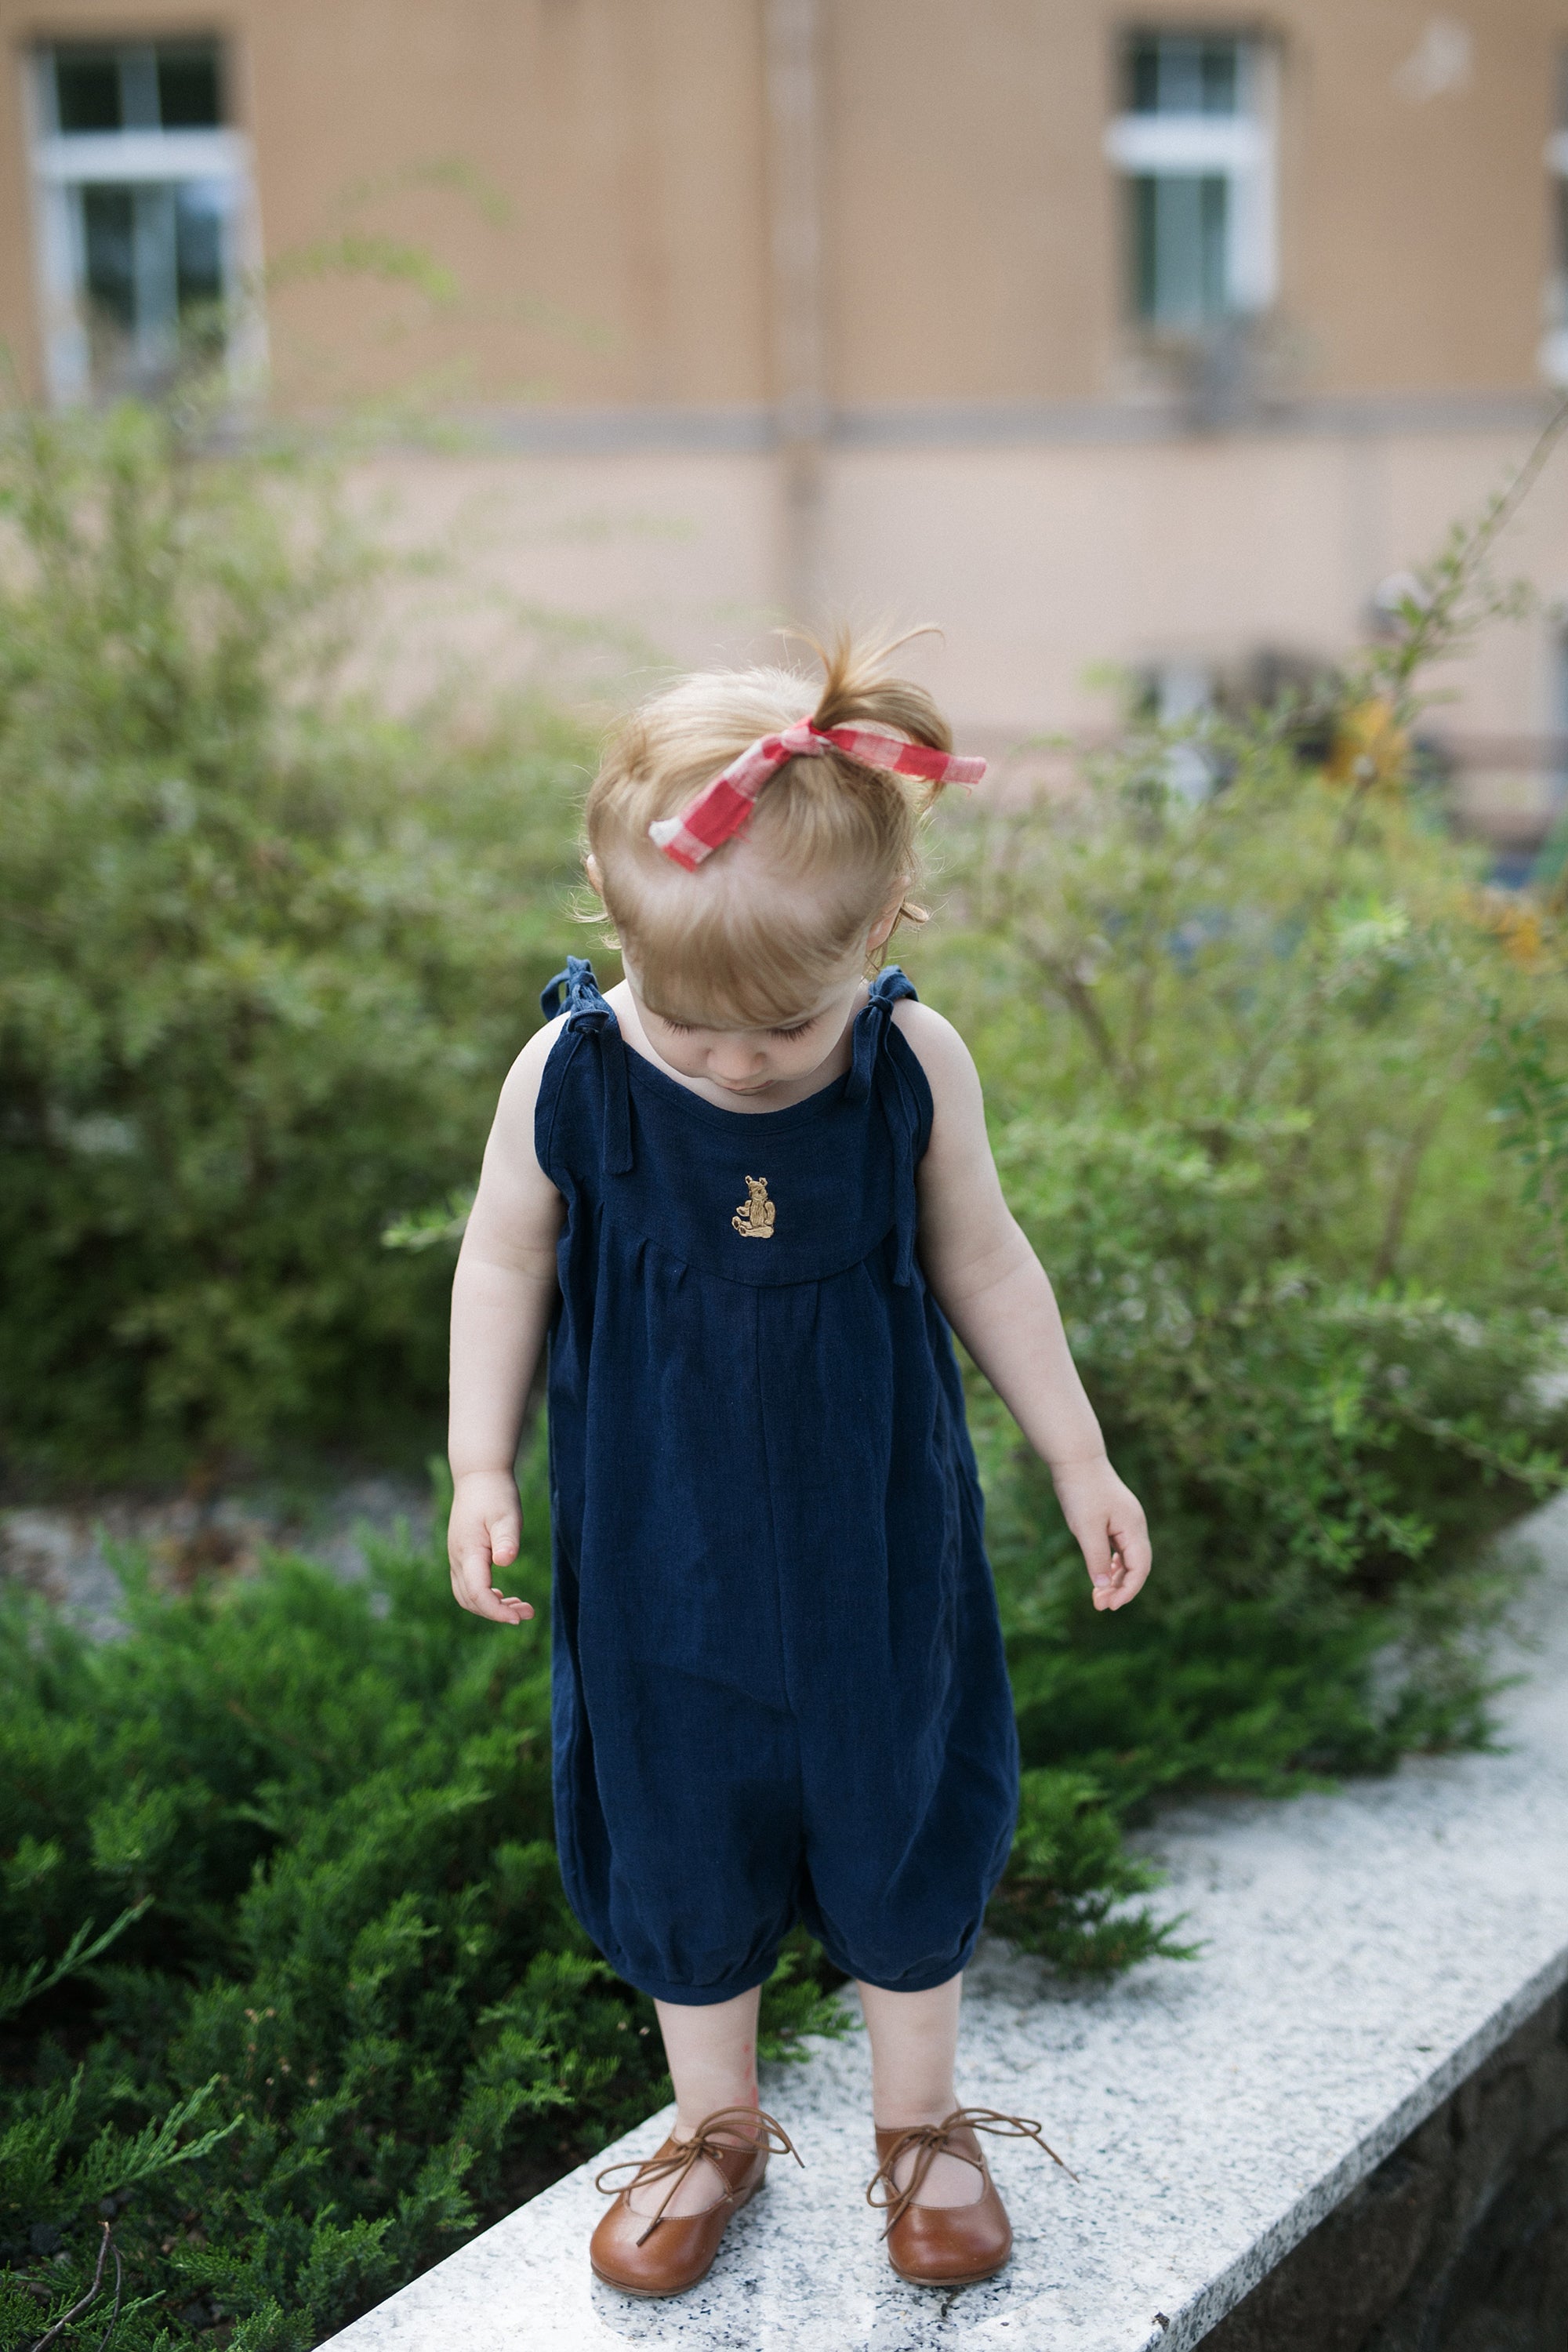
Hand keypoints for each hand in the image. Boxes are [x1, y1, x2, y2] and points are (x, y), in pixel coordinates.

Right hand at [448, 1469, 533, 1624]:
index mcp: (468, 1552)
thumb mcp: (507, 1514)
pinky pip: (468, 1586)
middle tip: (527, 1613)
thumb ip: (507, 1539)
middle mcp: (458, 1559)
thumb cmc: (496, 1494)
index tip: (519, 1617)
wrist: (478, 1475)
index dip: (496, 1611)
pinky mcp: (462, 1555)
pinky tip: (505, 1596)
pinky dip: (485, 1597)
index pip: (478, 1593)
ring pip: (467, 1596)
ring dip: (492, 1607)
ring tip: (521, 1608)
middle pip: (470, 1601)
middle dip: (497, 1613)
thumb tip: (506, 1562)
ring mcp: (457, 1558)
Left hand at [1051, 1456, 1150, 1612]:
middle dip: (1120, 1589)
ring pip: (1127, 1559)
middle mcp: (1135, 1527)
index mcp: (1134, 1528)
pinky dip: (1111, 1565)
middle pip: (1136, 1567)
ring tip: (1098, 1597)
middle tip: (1100, 1606)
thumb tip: (1104, 1586)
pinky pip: (1118, 1549)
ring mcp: (1126, 1523)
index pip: (1140, 1568)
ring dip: (1115, 1579)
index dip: (1128, 1591)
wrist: (1076, 1459)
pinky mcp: (1115, 1519)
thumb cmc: (1082, 1491)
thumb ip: (1097, 1558)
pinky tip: (1100, 1575)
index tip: (1110, 1606)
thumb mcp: (1086, 1528)